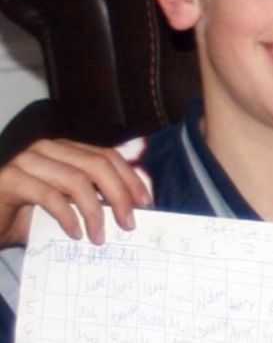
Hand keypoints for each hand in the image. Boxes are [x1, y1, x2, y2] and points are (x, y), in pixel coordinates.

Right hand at [0, 139, 151, 246]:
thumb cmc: (24, 214)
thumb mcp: (65, 202)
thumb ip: (92, 197)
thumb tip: (131, 208)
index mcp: (65, 149)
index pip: (108, 156)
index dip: (130, 178)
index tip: (146, 202)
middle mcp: (48, 148)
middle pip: (98, 165)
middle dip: (120, 194)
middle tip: (130, 223)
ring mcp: (27, 160)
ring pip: (76, 180)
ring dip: (95, 211)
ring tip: (100, 237)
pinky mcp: (10, 179)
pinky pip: (49, 196)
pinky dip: (68, 216)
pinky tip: (76, 234)